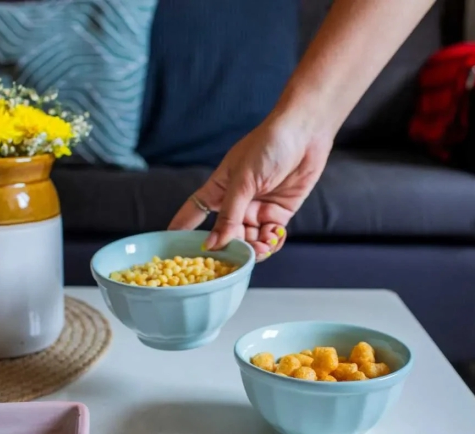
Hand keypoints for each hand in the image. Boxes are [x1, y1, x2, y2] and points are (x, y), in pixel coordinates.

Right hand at [168, 112, 332, 260]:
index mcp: (219, 188)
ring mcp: (257, 209)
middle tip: (236, 257)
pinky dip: (271, 244)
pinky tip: (273, 240)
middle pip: (226, 235)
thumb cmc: (268, 146)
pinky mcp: (279, 213)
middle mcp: (236, 202)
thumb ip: (229, 215)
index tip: (168, 247)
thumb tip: (214, 244)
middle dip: (231, 248)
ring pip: (250, 240)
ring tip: (262, 248)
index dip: (181, 229)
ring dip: (255, 248)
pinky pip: (270, 238)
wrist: (306, 134)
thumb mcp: (243, 181)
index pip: (194, 212)